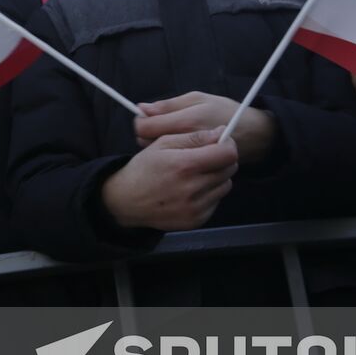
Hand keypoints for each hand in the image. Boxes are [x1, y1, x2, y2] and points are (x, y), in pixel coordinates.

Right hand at [101, 127, 238, 231]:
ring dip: (216, 178)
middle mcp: (192, 189)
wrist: (126, 201)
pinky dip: (208, 194)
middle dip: (221, 160)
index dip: (228, 144)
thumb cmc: (144, 169)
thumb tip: (221, 133)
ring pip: (225, 186)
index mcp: (184, 165)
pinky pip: (216, 201)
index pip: (227, 154)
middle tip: (205, 157)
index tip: (222, 142)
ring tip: (195, 175)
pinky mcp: (196, 221)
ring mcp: (195, 208)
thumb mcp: (163, 144)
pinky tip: (190, 191)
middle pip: (229, 169)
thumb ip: (194, 137)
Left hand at [136, 92, 274, 164]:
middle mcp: (186, 145)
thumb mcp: (198, 99)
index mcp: (186, 123)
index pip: (144, 127)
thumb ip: (168, 105)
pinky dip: (171, 159)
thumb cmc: (224, 112)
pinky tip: (182, 151)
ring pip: (157, 155)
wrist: (252, 136)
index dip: (141, 121)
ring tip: (175, 139)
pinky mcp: (194, 172)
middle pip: (146, 142)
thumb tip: (142, 108)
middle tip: (162, 128)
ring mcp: (190, 161)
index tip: (147, 118)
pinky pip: (171, 165)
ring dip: (159, 147)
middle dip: (149, 134)